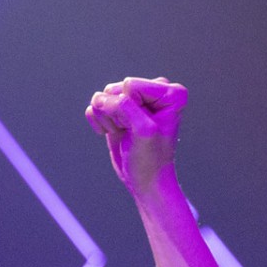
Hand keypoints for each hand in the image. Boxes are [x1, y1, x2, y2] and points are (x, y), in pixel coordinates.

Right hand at [85, 77, 188, 197]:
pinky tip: (113, 133)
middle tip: (131, 133)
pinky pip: (96, 105)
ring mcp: (134, 99)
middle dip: (117, 114)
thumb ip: (123, 107)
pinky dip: (99, 122)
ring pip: (103, 97)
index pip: (130, 86)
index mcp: (170, 92)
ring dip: (108, 119)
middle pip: (116, 90)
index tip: (141, 130)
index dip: (130, 110)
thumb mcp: (143, 131)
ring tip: (124, 133)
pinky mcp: (118, 109)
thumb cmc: (151, 159)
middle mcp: (154, 90)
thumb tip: (97, 98)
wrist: (145, 181)